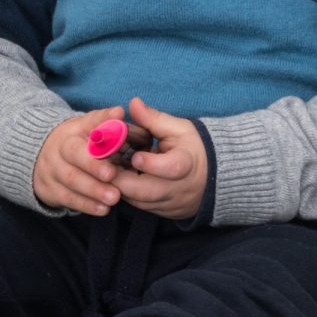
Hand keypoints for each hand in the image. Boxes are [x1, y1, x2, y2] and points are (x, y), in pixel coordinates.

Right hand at [32, 106, 128, 215]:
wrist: (36, 158)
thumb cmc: (76, 144)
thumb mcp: (87, 129)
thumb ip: (105, 122)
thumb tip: (119, 111)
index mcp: (74, 129)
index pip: (89, 122)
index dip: (103, 122)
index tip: (120, 120)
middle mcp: (59, 146)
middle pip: (74, 153)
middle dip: (93, 165)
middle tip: (112, 174)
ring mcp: (51, 168)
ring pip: (71, 178)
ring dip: (93, 189)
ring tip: (114, 197)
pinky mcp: (49, 188)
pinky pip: (67, 198)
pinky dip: (86, 204)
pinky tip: (103, 209)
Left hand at [112, 96, 208, 220]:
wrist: (214, 175)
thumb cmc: (192, 147)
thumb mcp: (178, 128)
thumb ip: (153, 118)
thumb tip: (133, 103)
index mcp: (187, 163)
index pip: (171, 168)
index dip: (150, 163)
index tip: (134, 156)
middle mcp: (180, 188)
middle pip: (146, 191)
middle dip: (120, 178)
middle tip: (102, 164)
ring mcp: (172, 204)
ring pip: (138, 202)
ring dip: (119, 187)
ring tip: (106, 169)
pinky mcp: (165, 213)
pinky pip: (140, 207)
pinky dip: (127, 194)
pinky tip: (118, 179)